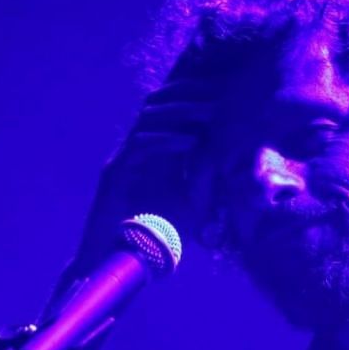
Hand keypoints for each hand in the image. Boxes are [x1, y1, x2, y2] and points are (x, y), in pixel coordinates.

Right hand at [65, 60, 223, 277]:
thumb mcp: (189, 204)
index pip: (170, 111)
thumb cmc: (153, 235)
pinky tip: (190, 141)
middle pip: (157, 105)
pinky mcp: (114, 174)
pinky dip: (166, 141)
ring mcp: (123, 159)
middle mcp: (135, 149)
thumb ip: (205, 183)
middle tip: (218, 93)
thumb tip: (233, 168)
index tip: (223, 91)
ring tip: (209, 111)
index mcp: (152, 152)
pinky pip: (140, 146)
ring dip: (180, 113)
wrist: (118, 258)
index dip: (193, 96)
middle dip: (188, 95)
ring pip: (148, 120)